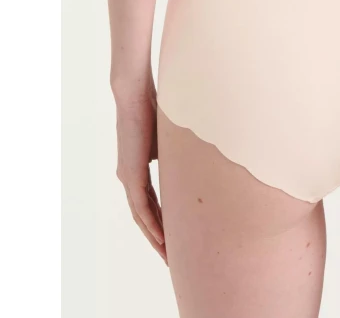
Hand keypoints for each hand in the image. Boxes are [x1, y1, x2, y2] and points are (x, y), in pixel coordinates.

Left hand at [113, 73, 166, 261]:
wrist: (135, 96)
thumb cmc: (156, 110)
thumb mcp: (171, 140)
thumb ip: (178, 156)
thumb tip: (198, 163)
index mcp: (138, 169)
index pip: (152, 203)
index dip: (164, 221)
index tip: (177, 237)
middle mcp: (129, 177)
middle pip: (145, 215)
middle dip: (159, 237)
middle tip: (173, 257)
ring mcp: (127, 177)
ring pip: (142, 216)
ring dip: (155, 236)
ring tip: (169, 255)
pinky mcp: (129, 175)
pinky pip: (141, 207)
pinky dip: (152, 224)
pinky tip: (162, 238)